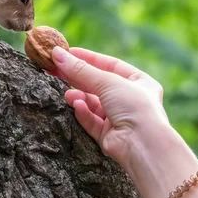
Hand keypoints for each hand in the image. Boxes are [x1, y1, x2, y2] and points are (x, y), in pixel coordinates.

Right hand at [50, 46, 168, 168]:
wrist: (143, 145)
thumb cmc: (134, 106)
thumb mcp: (108, 81)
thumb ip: (81, 70)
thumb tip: (57, 54)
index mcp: (139, 82)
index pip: (110, 65)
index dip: (88, 59)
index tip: (67, 53)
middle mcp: (130, 99)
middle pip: (98, 85)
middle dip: (77, 78)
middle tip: (55, 69)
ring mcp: (120, 118)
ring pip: (93, 104)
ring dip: (80, 98)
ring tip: (68, 95)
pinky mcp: (109, 136)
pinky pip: (92, 121)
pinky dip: (84, 113)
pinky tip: (77, 107)